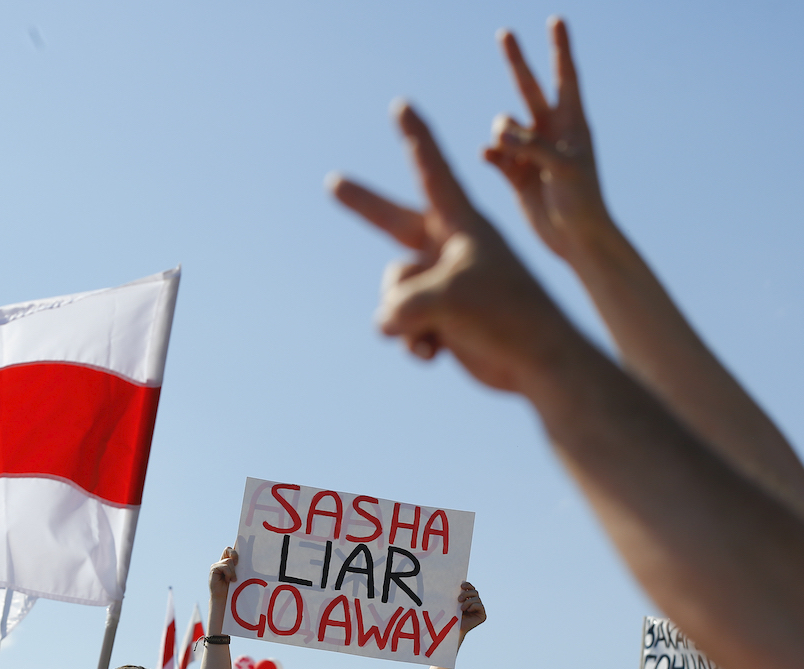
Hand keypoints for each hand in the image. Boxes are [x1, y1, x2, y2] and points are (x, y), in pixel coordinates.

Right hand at [208, 548, 237, 603]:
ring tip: (232, 580)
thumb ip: (239, 567)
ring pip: (228, 561)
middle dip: (234, 555)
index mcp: (228, 563)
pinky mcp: (214, 569)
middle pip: (228, 550)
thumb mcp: (238, 576)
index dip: (235, 551)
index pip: (230, 550)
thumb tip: (248, 560)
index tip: (240, 560)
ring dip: (233, 571)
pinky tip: (227, 580)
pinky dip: (229, 574)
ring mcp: (216, 565)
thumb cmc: (233, 589)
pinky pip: (225, 567)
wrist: (224, 599)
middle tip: (237, 564)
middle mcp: (221, 562)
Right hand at [330, 103, 577, 395]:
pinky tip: (434, 354)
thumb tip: (383, 323)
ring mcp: (441, 284)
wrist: (539, 361)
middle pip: (392, 221)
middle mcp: (448, 248)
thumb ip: (401, 304)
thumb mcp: (446, 299)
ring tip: (432, 331)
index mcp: (461, 224)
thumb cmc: (505, 314)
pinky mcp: (439, 318)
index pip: (432, 169)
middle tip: (332, 181)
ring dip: (403, 318)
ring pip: (391, 291)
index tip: (402, 105)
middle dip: (362, 205)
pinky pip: (400, 324)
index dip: (415, 137)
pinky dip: (412, 342)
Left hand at [457, 581, 485, 634]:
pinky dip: (473, 606)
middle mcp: (475, 603)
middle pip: (474, 592)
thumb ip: (459, 594)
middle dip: (466, 594)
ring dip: (468, 602)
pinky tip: (468, 610)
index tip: (461, 586)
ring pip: (476, 598)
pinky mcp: (482, 615)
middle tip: (459, 599)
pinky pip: (479, 605)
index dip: (468, 585)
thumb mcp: (454, 603)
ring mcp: (480, 610)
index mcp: (469, 599)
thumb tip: (460, 582)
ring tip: (461, 608)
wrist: (454, 628)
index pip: (471, 588)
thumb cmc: (451, 615)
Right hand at [484, 18, 609, 260]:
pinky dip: (491, 154)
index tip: (556, 20)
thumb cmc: (582, 202)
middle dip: (516, 61)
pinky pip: (495, 153)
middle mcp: (551, 132)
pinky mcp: (516, 174)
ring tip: (510, 154)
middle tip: (505, 32)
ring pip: (505, 125)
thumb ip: (532, 145)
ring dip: (501, 133)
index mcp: (573, 124)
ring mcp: (531, 152)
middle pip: (528, 87)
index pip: (565, 77)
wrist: (576, 239)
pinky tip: (490, 159)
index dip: (560, 48)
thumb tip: (498, 131)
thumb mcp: (563, 168)